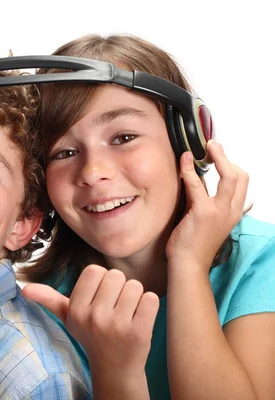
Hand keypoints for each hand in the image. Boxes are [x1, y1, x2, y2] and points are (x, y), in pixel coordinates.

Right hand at [22, 265, 158, 375]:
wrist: (114, 369)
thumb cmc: (91, 336)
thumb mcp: (68, 318)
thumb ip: (49, 299)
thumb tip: (24, 288)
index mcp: (76, 310)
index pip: (95, 270)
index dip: (101, 281)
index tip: (99, 298)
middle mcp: (94, 317)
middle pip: (116, 275)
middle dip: (119, 287)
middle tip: (114, 307)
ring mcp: (117, 325)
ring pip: (135, 285)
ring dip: (134, 297)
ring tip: (126, 313)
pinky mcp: (139, 331)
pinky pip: (150, 298)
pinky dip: (148, 306)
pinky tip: (139, 318)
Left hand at [166, 140, 248, 269]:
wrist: (188, 265)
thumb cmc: (193, 245)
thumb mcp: (207, 222)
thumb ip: (209, 204)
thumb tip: (201, 186)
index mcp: (233, 213)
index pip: (241, 183)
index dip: (230, 165)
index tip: (217, 155)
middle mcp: (231, 211)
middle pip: (240, 176)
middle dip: (227, 157)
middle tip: (212, 145)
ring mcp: (219, 211)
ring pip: (228, 176)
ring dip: (216, 157)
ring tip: (204, 147)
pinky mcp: (203, 213)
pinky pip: (197, 185)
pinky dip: (189, 170)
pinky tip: (183, 161)